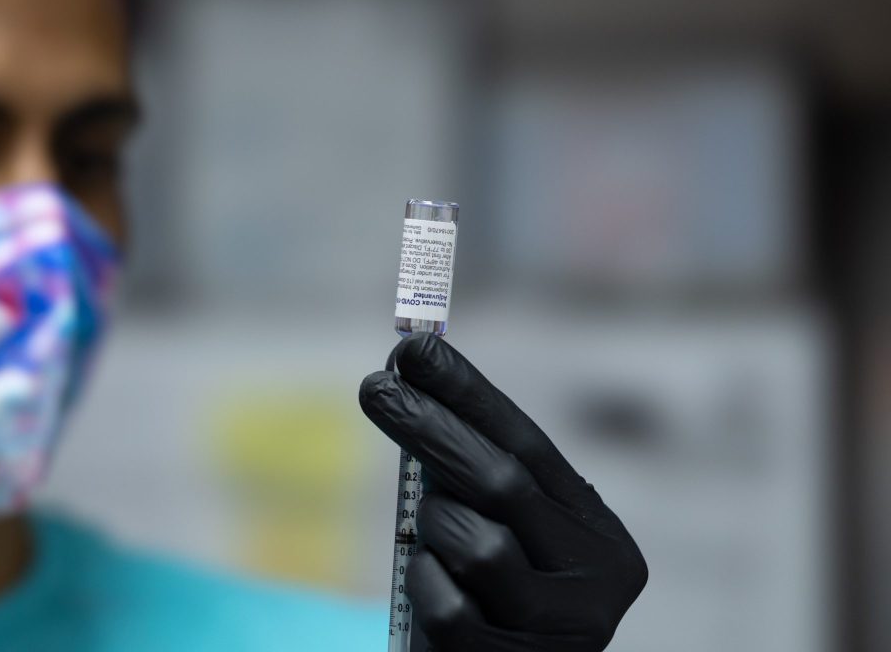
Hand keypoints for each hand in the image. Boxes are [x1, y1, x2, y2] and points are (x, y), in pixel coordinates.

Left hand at [359, 330, 647, 650]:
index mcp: (598, 535)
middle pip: (503, 481)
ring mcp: (560, 629)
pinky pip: (448, 603)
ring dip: (435, 525)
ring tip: (430, 535)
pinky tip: (429, 586)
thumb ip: (474, 474)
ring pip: (476, 543)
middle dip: (430, 427)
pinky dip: (426, 583)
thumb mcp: (499, 532)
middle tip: (374, 387)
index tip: (414, 348)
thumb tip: (408, 377)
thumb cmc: (488, 600)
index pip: (528, 444)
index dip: (468, 392)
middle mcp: (596, 581)